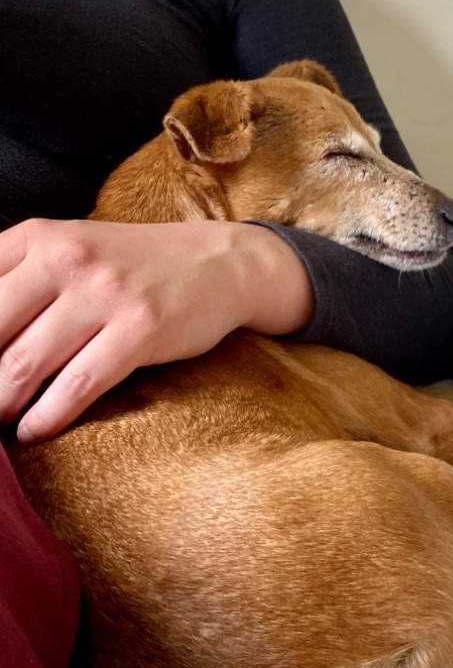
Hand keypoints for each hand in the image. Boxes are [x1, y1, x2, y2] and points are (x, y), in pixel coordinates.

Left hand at [0, 218, 313, 440]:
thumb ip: (16, 279)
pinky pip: (78, 384)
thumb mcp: (69, 248)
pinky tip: (36, 430)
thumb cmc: (133, 264)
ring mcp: (107, 293)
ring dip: (3, 405)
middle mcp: (68, 259)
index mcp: (39, 237)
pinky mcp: (140, 329)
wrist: (217, 261)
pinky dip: (48, 416)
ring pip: (26, 364)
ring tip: (1, 419)